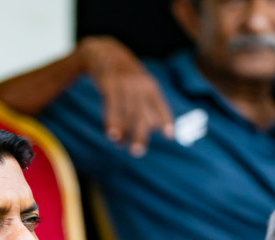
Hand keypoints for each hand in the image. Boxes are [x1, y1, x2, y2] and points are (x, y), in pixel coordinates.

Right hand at [78, 36, 174, 156]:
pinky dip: (111, 120)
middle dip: (140, 133)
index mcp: (150, 86)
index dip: (165, 120)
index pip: (160, 105)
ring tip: (120, 145)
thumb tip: (158, 130)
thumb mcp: (140, 86)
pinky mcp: (109, 83)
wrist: (104, 53)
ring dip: (122, 131)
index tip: (170, 135)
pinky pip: (111, 105)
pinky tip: (111, 134)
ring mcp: (124, 83)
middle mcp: (140, 84)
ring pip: (125, 112)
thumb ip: (148, 106)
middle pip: (141, 113)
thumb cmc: (125, 77)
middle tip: (138, 152)